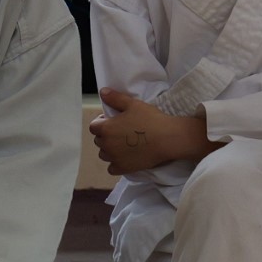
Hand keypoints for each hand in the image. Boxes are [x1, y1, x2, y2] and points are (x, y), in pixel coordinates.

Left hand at [89, 88, 215, 175]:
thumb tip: (102, 92)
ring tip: (123, 144)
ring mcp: (114, 158)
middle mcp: (107, 145)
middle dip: (106, 135)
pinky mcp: (123, 168)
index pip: (93, 126)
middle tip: (121, 131)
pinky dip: (115, 163)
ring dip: (109, 149)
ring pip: (104, 154)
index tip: (113, 121)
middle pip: (98, 140)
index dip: (102, 122)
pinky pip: (112, 168)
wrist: (167, 139)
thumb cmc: (150, 119)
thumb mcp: (132, 104)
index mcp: (106, 128)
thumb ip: (115, 98)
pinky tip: (125, 157)